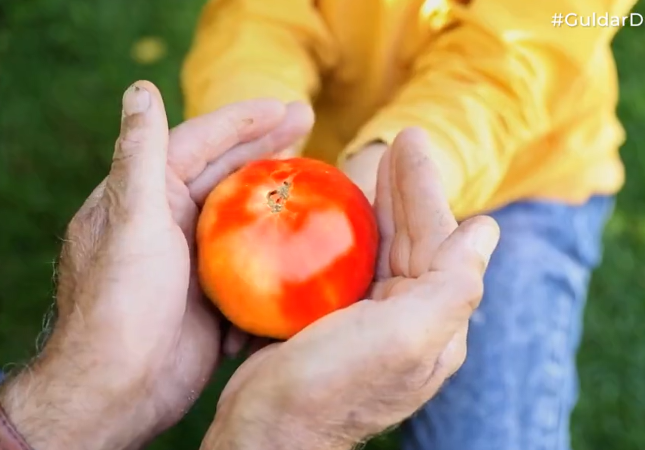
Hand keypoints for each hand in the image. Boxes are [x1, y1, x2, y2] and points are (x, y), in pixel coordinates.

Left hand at [0, 81, 312, 449]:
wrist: (117, 391)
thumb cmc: (119, 304)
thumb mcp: (131, 221)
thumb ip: (140, 155)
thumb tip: (140, 89)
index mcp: (145, 196)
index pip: (198, 143)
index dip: (241, 121)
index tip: (285, 107)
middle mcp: (168, 222)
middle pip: (226, 175)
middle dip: (266, 148)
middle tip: (310, 126)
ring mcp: (192, 261)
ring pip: (243, 218)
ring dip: (275, 198)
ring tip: (317, 178)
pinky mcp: (211, 297)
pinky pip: (250, 264)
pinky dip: (274, 251)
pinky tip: (306, 241)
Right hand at [200, 128, 499, 449]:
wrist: (267, 433)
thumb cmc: (333, 384)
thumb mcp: (402, 337)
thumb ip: (452, 285)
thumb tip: (489, 231)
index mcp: (432, 322)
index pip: (436, 241)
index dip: (424, 188)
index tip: (410, 139)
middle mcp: (405, 321)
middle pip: (409, 240)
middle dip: (403, 188)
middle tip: (396, 139)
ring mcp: (365, 323)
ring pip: (375, 250)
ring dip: (372, 206)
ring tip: (365, 165)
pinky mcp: (325, 324)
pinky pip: (338, 267)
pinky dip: (337, 234)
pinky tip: (327, 212)